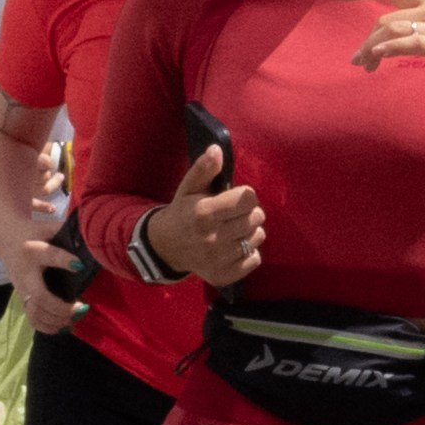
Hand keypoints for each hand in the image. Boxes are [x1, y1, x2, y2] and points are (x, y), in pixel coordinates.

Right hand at [15, 225, 88, 332]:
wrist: (7, 238)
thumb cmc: (36, 232)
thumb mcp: (49, 228)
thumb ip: (69, 234)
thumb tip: (94, 243)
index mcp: (33, 250)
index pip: (49, 255)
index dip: (65, 261)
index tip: (80, 266)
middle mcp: (25, 272)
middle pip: (40, 296)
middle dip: (61, 308)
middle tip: (82, 308)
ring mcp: (21, 288)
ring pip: (35, 312)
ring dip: (56, 320)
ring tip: (76, 319)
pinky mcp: (21, 298)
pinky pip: (32, 318)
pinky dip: (48, 327)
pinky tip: (65, 326)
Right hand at [144, 144, 266, 284]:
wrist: (166, 247)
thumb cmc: (183, 212)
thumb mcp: (189, 188)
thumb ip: (204, 168)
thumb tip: (217, 149)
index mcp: (204, 213)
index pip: (248, 199)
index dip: (245, 196)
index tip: (235, 198)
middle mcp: (212, 238)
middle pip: (256, 218)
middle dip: (249, 212)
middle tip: (233, 214)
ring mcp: (219, 259)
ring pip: (258, 237)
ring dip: (249, 231)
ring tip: (232, 230)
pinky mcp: (224, 275)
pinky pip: (255, 258)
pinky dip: (248, 252)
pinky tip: (233, 247)